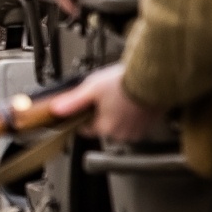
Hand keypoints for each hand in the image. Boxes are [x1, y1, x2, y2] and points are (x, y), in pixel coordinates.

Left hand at [49, 63, 163, 141]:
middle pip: (104, 126)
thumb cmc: (125, 82)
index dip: (83, 116)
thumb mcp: (92, 88)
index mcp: (106, 128)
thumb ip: (73, 101)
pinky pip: (136, 122)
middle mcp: (122, 134)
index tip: (86, 105)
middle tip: (105, 96)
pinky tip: (132, 100)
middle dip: (102, 113)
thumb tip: (56, 110)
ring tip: (120, 97)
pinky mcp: (151, 124)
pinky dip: (133, 114)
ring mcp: (138, 130)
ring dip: (118, 114)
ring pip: (120, 125)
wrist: (155, 77)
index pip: (86, 129)